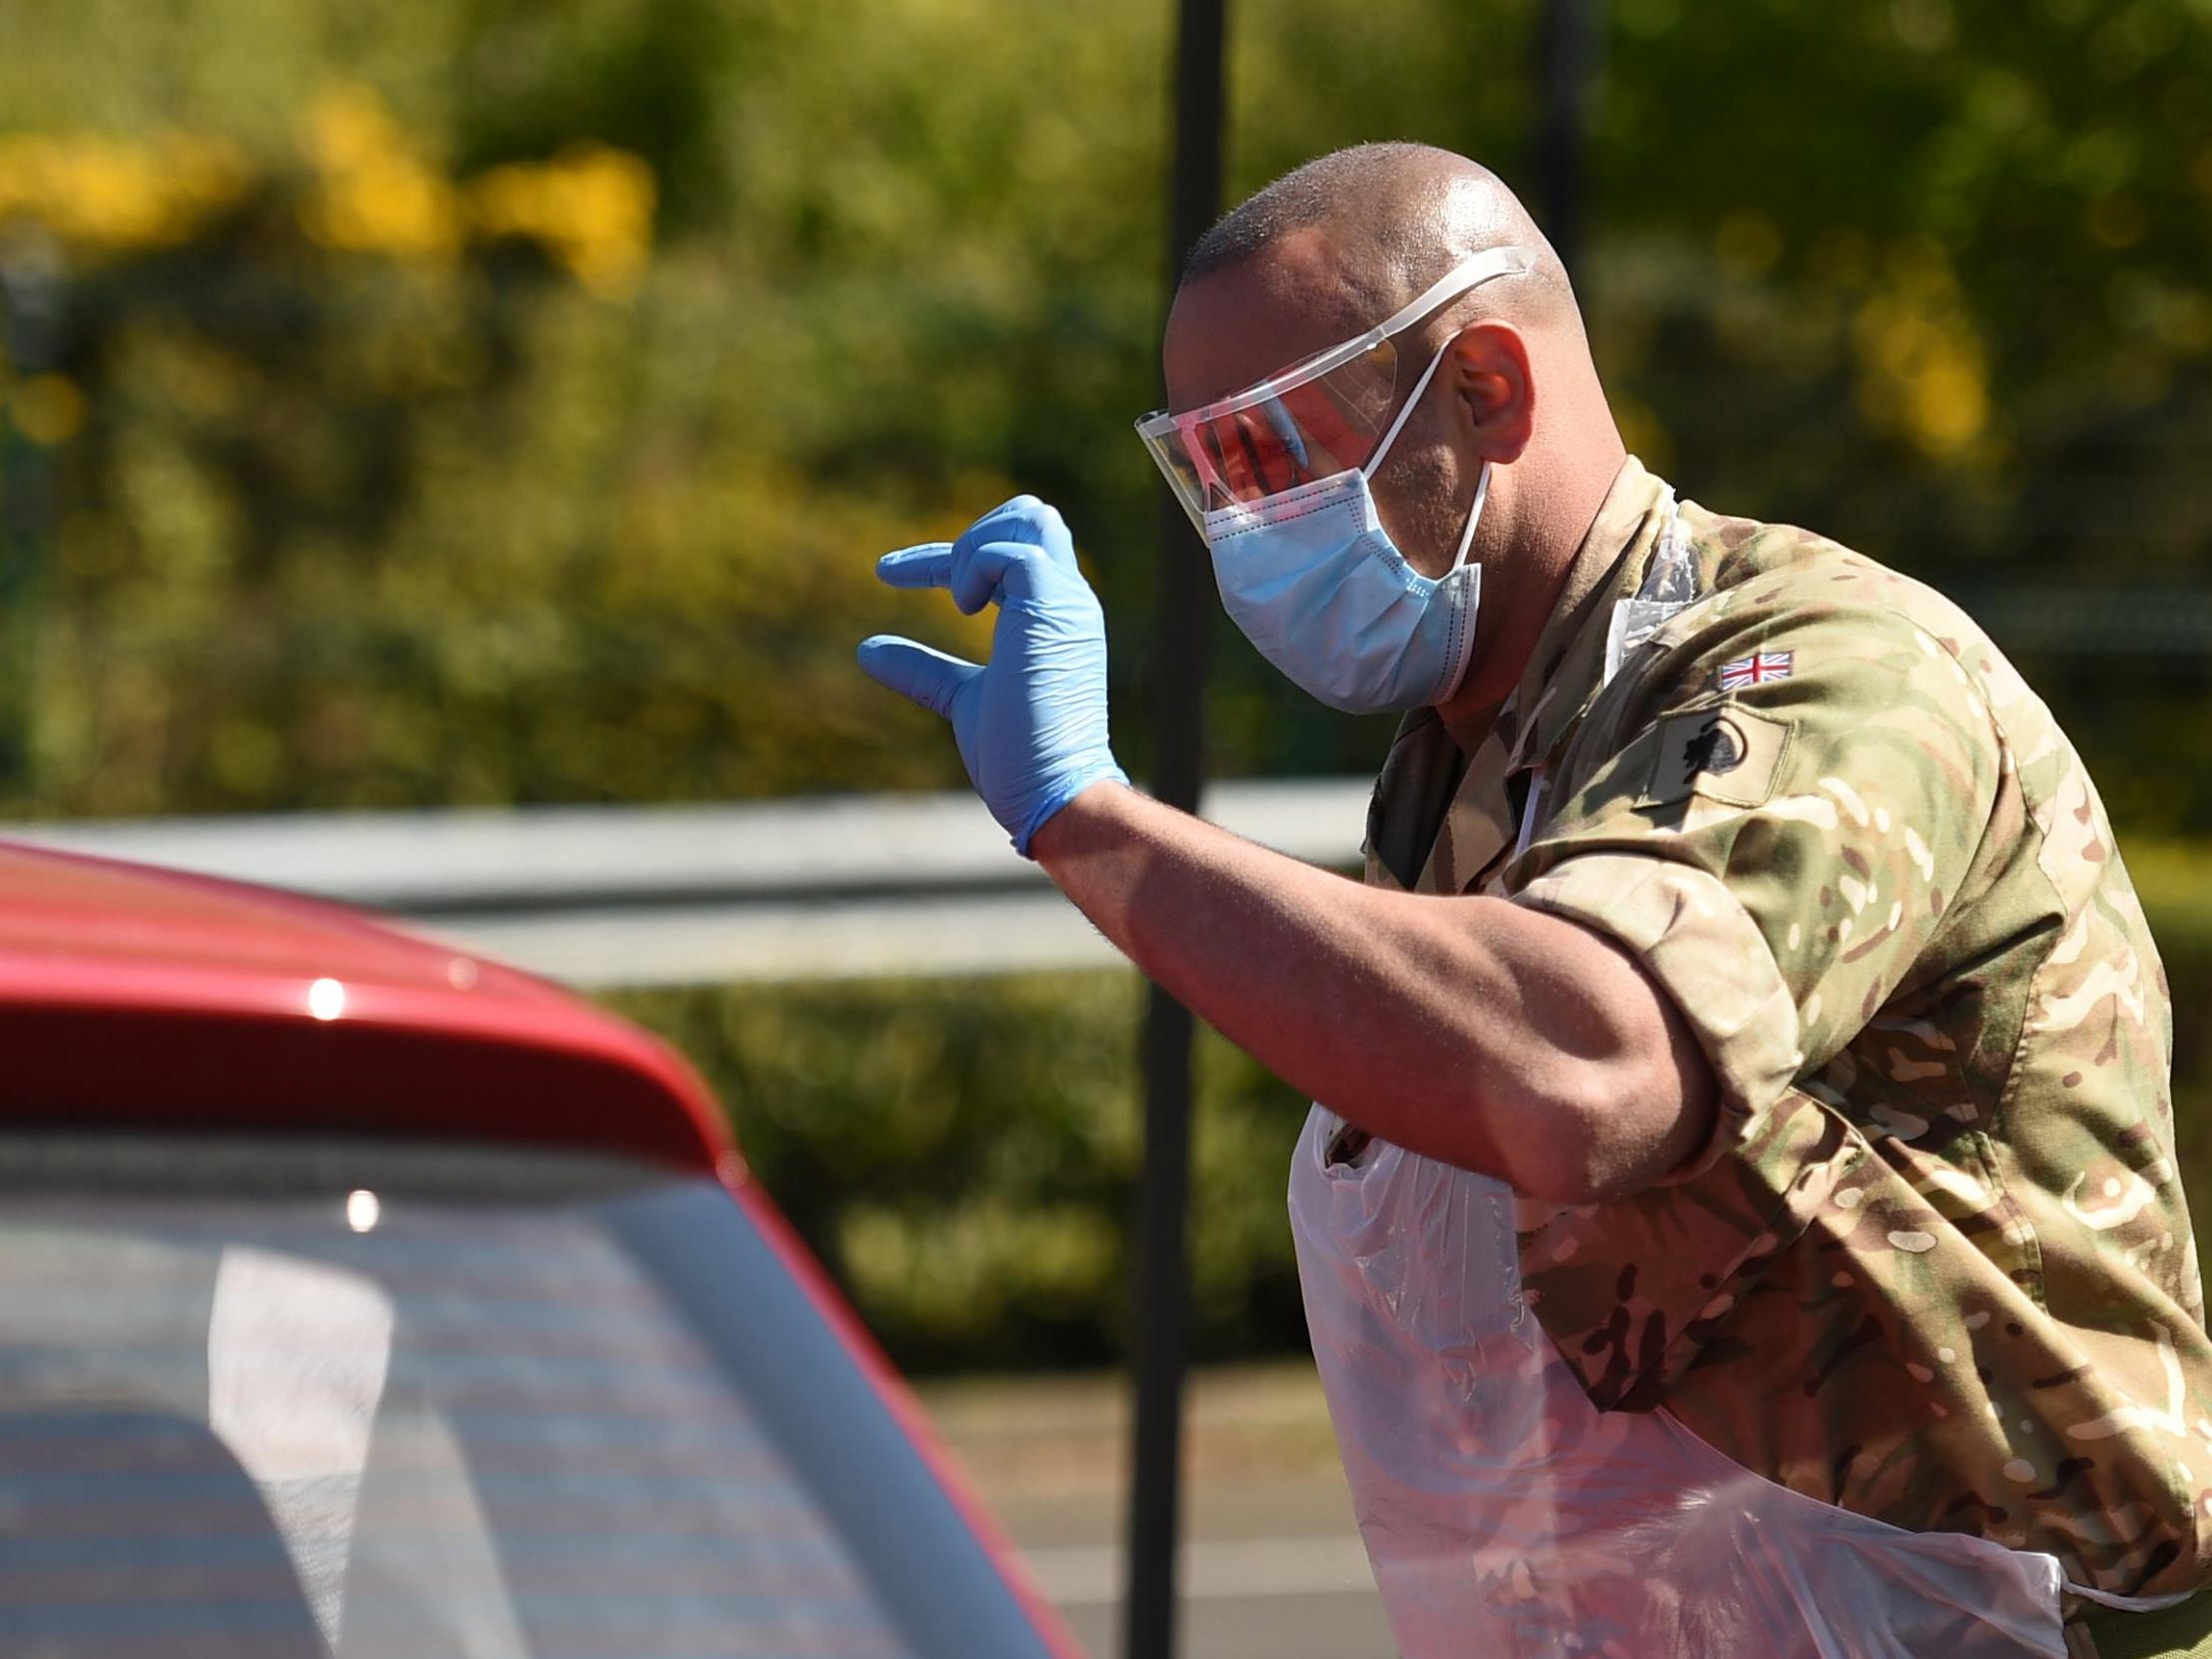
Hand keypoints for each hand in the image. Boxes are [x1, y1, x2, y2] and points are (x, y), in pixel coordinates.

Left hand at [858, 495, 1128, 855]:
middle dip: (973, 533)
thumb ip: (925, 671)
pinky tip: (960, 610)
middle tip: (926, 576)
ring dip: (976, 545)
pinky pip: (1011, 552)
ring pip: (1031, 517)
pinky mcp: (1052, 611)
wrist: (1054, 792)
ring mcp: (1065, 604)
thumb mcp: (962, 699)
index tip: (886, 574)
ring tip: (952, 594)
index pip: (1009, 553)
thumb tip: (868, 649)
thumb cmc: (1019, 756)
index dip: (946, 558)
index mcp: (1054, 620)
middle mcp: (1068, 602)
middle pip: (1034, 516)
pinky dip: (973, 568)